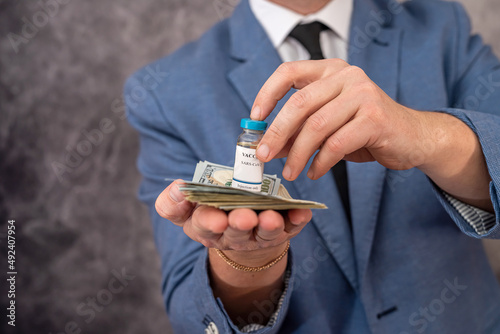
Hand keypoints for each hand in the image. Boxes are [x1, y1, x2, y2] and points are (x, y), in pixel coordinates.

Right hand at [155, 180, 311, 261]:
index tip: (214, 218)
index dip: (208, 222)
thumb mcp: (186, 210)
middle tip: (243, 217)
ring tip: (271, 217)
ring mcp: (259, 235)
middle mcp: (233, 236)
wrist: (242, 232)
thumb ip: (173, 203)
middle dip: (239, 224)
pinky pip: (291, 227)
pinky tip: (302, 211)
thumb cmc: (212, 213)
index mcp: (207, 228)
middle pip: (236, 232)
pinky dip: (296, 219)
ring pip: (264, 233)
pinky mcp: (282, 231)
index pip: (203, 226)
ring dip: (268, 225)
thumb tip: (176, 189)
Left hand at [251, 59, 491, 209]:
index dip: (267, 93)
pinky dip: (320, 162)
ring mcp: (363, 94)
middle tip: (263, 156)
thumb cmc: (365, 130)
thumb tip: (267, 145)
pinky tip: (314, 172)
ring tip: (290, 172)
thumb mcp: (329, 124)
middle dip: (277, 133)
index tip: (255, 118)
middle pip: (299, 103)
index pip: (289, 71)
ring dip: (297, 154)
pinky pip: (336, 144)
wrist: (413, 137)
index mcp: (331, 70)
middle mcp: (347, 76)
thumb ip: (301, 128)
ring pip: (316, 126)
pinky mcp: (375, 118)